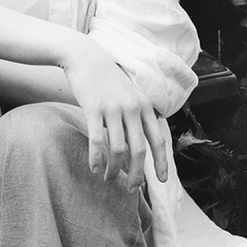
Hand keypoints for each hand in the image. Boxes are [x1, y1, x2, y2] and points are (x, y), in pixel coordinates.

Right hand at [58, 41, 168, 190]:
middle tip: (131, 190)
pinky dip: (96, 158)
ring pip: (118, 149)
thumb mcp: (129, 94)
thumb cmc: (106, 78)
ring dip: (114, 169)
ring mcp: (113, 108)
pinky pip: (96, 140)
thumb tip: (141, 143)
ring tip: (108, 178)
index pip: (158, 140)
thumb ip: (137, 115)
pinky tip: (93, 168)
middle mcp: (132, 108)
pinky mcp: (93, 108)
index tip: (161, 180)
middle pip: (139, 150)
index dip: (161, 163)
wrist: (84, 56)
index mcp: (144, 106)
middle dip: (136, 175)